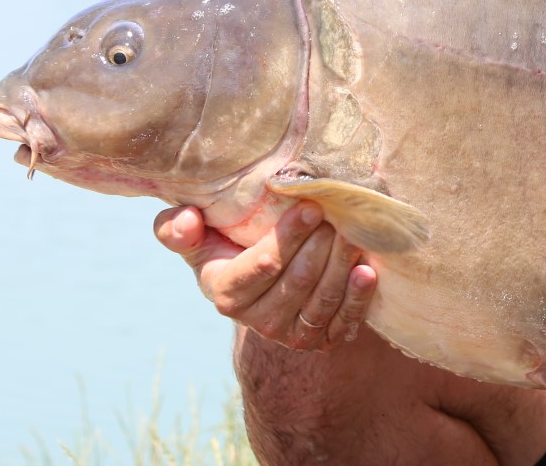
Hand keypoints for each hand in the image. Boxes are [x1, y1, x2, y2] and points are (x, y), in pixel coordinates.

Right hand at [153, 201, 376, 350]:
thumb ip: (178, 228)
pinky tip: (366, 271)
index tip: (311, 206)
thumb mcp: (201, 236)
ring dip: (341, 264)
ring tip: (354, 232)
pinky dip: (358, 297)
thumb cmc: (231, 246)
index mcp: (226, 293)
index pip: (261, 267)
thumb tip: (185, 221)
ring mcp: (291, 334)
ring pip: (322, 298)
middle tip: (338, 213)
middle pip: (298, 281)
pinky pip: (343, 321)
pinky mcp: (322, 339)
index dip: (288, 238)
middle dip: (321, 244)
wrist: (266, 281)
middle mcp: (258, 320)